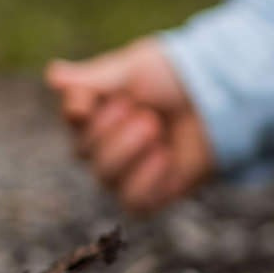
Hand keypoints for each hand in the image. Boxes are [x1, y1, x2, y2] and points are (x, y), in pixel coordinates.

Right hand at [45, 39, 214, 214]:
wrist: (221, 99)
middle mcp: (104, 144)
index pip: (73, 117)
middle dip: (114, 130)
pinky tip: (164, 156)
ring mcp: (127, 171)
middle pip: (84, 152)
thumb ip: (94, 79)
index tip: (96, 100)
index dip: (80, 110)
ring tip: (155, 129)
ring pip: (105, 177)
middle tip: (146, 112)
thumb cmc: (175, 79)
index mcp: (95, 111)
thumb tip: (52, 76)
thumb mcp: (134, 70)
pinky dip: (146, 180)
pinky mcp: (153, 194)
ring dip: (128, 151)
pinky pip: (133, 202)